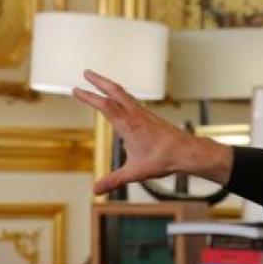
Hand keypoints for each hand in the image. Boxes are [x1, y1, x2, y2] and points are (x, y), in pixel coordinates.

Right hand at [72, 70, 232, 194]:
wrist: (187, 152)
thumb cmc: (164, 160)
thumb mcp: (135, 172)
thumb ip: (114, 180)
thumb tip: (96, 191)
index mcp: (128, 125)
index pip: (104, 105)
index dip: (88, 96)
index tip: (75, 89)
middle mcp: (135, 115)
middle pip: (114, 90)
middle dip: (99, 80)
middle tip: (86, 72)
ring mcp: (144, 113)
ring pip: (124, 93)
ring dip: (110, 85)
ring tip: (100, 81)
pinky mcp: (150, 116)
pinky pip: (132, 100)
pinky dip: (122, 94)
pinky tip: (121, 99)